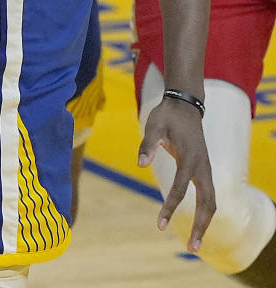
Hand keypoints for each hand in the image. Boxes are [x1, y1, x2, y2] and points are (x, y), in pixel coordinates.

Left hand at [138, 97, 214, 251]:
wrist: (186, 104)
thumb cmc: (167, 115)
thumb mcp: (154, 125)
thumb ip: (148, 144)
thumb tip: (140, 164)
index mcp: (189, 158)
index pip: (179, 189)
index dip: (170, 208)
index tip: (160, 225)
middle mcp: (202, 167)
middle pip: (207, 203)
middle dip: (200, 226)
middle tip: (191, 248)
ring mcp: (206, 169)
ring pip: (211, 202)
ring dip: (205, 223)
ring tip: (195, 244)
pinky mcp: (205, 170)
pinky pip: (209, 196)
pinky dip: (206, 212)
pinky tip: (198, 224)